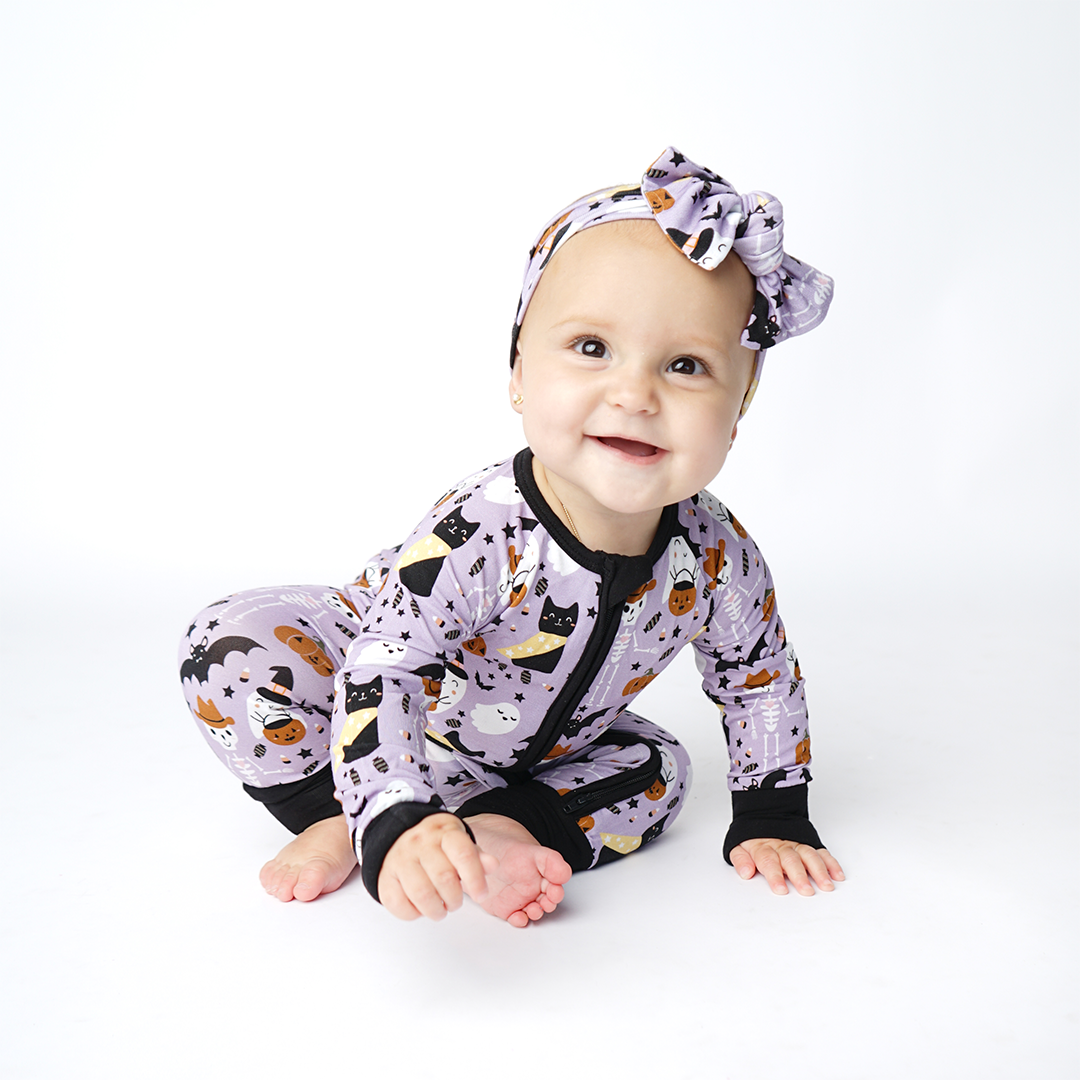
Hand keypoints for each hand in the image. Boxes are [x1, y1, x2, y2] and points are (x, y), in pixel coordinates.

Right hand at [378, 813, 498, 920]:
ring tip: (441, 908)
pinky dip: (414, 914)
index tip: (481, 894)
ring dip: (436, 910)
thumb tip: (492, 865)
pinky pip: (399, 905)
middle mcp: (420, 843)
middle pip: (444, 878)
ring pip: (421, 894)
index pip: (464, 855)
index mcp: (444, 832)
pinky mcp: (385, 878)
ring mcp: (400, 859)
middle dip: (455, 898)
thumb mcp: (458, 842)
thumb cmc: (434, 843)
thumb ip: (476, 856)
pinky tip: (421, 908)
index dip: (476, 879)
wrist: (397, 834)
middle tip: (455, 902)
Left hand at [730, 838, 843, 895]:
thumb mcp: (738, 845)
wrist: (764, 812)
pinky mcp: (808, 842)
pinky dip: (831, 863)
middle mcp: (782, 846)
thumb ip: (741, 860)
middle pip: (791, 860)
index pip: (768, 862)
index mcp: (763, 847)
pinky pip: (821, 851)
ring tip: (826, 885)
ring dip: (819, 871)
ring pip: (809, 855)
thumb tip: (745, 872)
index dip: (774, 876)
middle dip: (799, 876)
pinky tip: (837, 875)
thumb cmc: (752, 837)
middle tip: (806, 891)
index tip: (781, 889)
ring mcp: (797, 844)